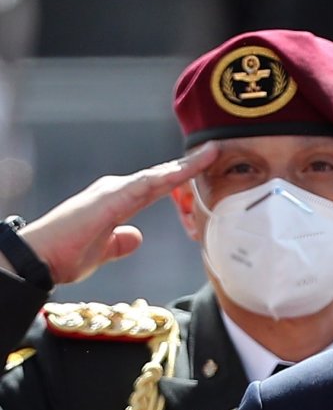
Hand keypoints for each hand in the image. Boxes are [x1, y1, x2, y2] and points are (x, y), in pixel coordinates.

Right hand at [18, 143, 217, 283]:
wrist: (38, 259)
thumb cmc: (65, 255)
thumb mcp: (103, 251)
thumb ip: (120, 242)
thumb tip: (136, 237)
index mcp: (118, 201)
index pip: (158, 186)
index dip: (182, 176)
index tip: (206, 166)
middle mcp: (117, 190)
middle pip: (162, 176)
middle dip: (190, 165)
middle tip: (217, 149)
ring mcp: (113, 191)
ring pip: (158, 175)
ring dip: (185, 165)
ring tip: (211, 152)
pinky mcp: (109, 199)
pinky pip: (145, 185)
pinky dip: (167, 177)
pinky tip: (185, 170)